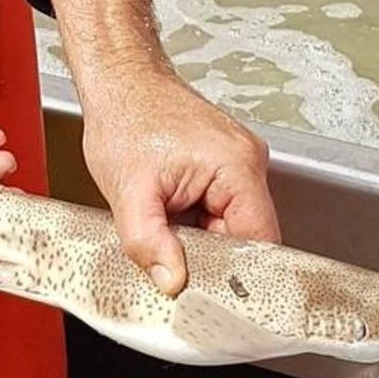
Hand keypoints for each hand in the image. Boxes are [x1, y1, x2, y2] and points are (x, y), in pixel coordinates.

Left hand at [43, 0, 280, 296]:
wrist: (118, 80)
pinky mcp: (222, 165)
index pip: (260, 243)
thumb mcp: (128, 191)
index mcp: (238, 167)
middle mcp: (248, 163)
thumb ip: (149, 242)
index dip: (238, 276)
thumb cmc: (124, 117)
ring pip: (231, 227)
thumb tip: (172, 282)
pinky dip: (196, 222)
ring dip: (200, 239)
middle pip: (247, 238)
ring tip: (166, 228)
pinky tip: (170, 215)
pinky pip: (220, 210)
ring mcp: (237, 163)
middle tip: (174, 268)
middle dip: (211, 258)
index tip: (212, 298)